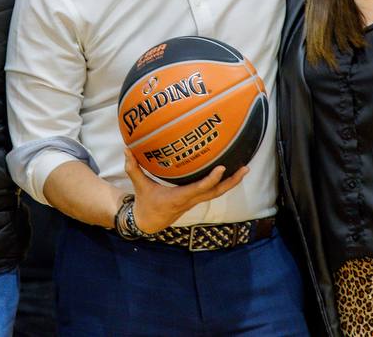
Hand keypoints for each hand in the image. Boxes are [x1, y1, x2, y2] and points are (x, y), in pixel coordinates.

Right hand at [121, 149, 248, 234]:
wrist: (149, 223)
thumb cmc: (145, 202)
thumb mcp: (139, 185)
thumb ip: (133, 168)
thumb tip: (126, 149)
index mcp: (178, 197)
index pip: (199, 189)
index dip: (211, 179)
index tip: (222, 168)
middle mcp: (190, 200)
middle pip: (215, 192)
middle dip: (231, 182)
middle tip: (245, 169)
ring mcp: (195, 201)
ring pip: (217, 193)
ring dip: (231, 182)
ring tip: (244, 168)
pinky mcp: (196, 199)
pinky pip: (213, 191)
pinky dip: (223, 183)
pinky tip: (231, 172)